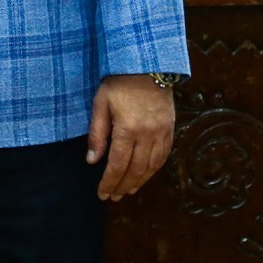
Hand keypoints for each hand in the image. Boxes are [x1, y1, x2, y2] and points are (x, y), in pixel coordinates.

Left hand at [85, 74, 174, 200]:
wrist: (148, 64)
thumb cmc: (119, 82)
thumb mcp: (101, 104)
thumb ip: (97, 133)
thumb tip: (92, 160)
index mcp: (128, 129)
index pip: (117, 165)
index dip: (109, 182)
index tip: (102, 194)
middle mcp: (147, 134)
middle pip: (135, 170)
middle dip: (123, 186)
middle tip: (113, 197)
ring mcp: (161, 132)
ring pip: (151, 166)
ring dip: (139, 181)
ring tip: (128, 190)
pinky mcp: (170, 128)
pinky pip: (164, 155)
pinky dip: (154, 169)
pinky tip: (146, 174)